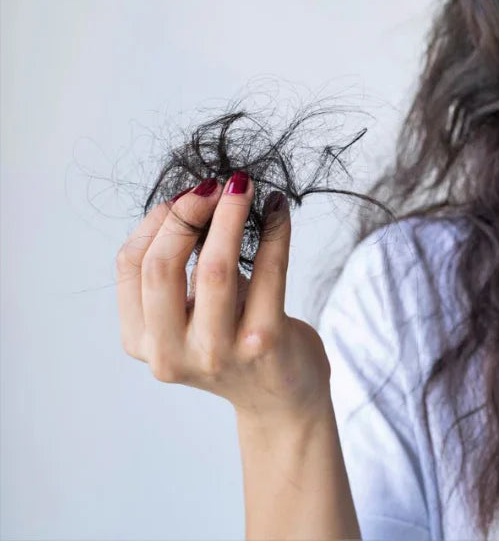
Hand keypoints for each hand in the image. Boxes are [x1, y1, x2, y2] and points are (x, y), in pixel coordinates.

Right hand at [116, 173, 331, 422]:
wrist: (282, 398)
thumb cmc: (233, 341)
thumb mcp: (190, 312)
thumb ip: (179, 268)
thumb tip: (190, 199)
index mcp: (142, 341)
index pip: (131, 266)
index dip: (156, 221)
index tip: (183, 195)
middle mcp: (172, 353)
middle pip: (162, 267)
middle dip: (187, 214)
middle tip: (214, 184)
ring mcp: (218, 353)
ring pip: (213, 269)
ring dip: (229, 216)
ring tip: (243, 186)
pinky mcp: (265, 343)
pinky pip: (268, 273)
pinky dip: (275, 232)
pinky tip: (279, 208)